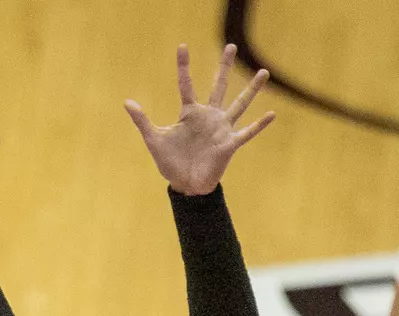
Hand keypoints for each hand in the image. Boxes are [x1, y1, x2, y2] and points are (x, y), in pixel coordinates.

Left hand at [125, 44, 273, 195]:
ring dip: (251, 89)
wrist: (184, 185)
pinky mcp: (229, 144)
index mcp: (190, 113)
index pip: (186, 84)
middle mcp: (208, 116)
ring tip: (264, 72)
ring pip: (239, 104)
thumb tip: (127, 102)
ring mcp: (221, 129)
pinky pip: (247, 132)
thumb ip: (142, 121)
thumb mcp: (154, 139)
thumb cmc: (170, 162)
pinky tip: (271, 113)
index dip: (183, 66)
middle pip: (218, 86)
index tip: (182, 46)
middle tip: (230, 46)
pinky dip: (259, 124)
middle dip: (224, 67)